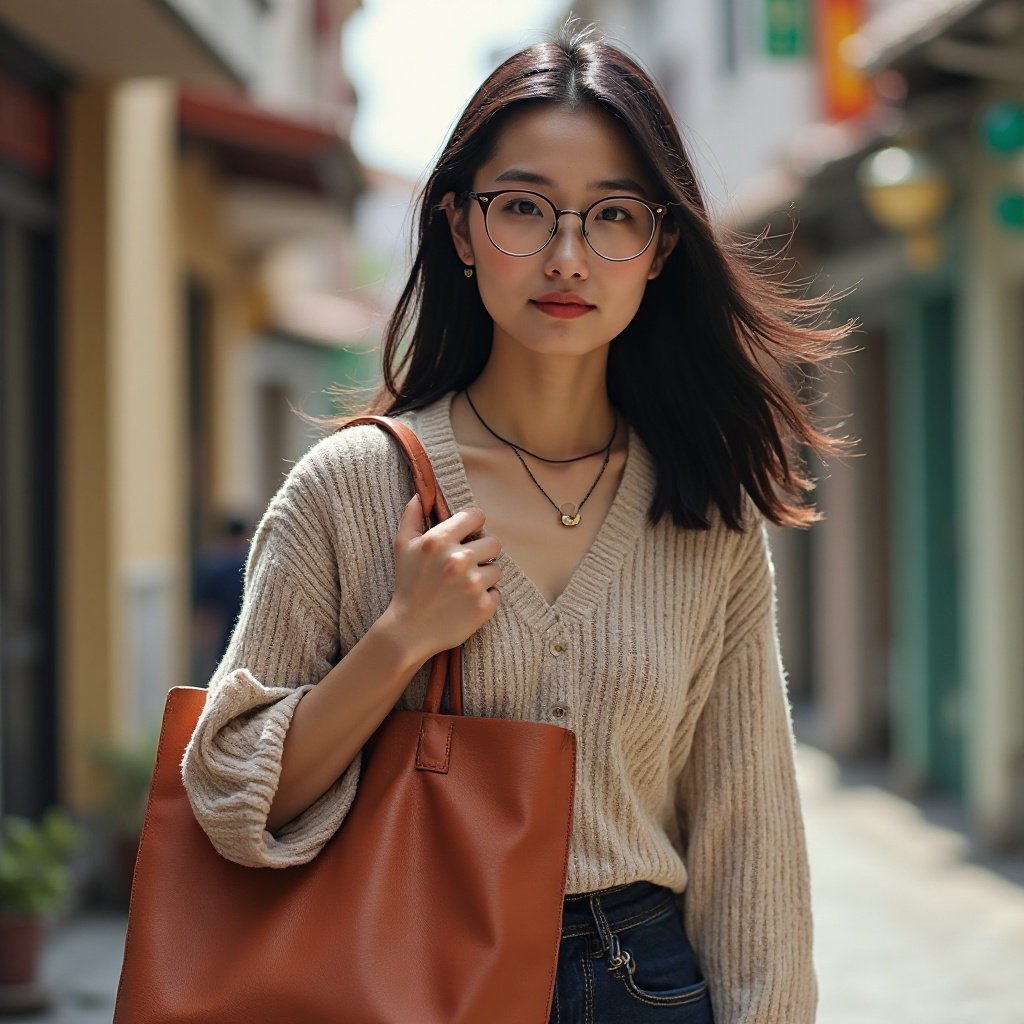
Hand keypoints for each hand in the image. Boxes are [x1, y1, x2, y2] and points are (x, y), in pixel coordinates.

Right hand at [385, 495, 501, 662]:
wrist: (409, 630)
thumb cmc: (407, 585)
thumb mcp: (403, 547)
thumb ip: (412, 517)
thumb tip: (419, 494)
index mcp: (440, 540)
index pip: (477, 516)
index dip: (474, 525)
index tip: (469, 535)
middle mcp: (459, 559)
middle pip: (494, 542)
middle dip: (483, 552)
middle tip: (467, 564)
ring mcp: (473, 584)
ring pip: (497, 568)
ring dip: (485, 575)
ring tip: (465, 585)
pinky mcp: (484, 606)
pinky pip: (497, 593)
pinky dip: (486, 597)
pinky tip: (467, 602)